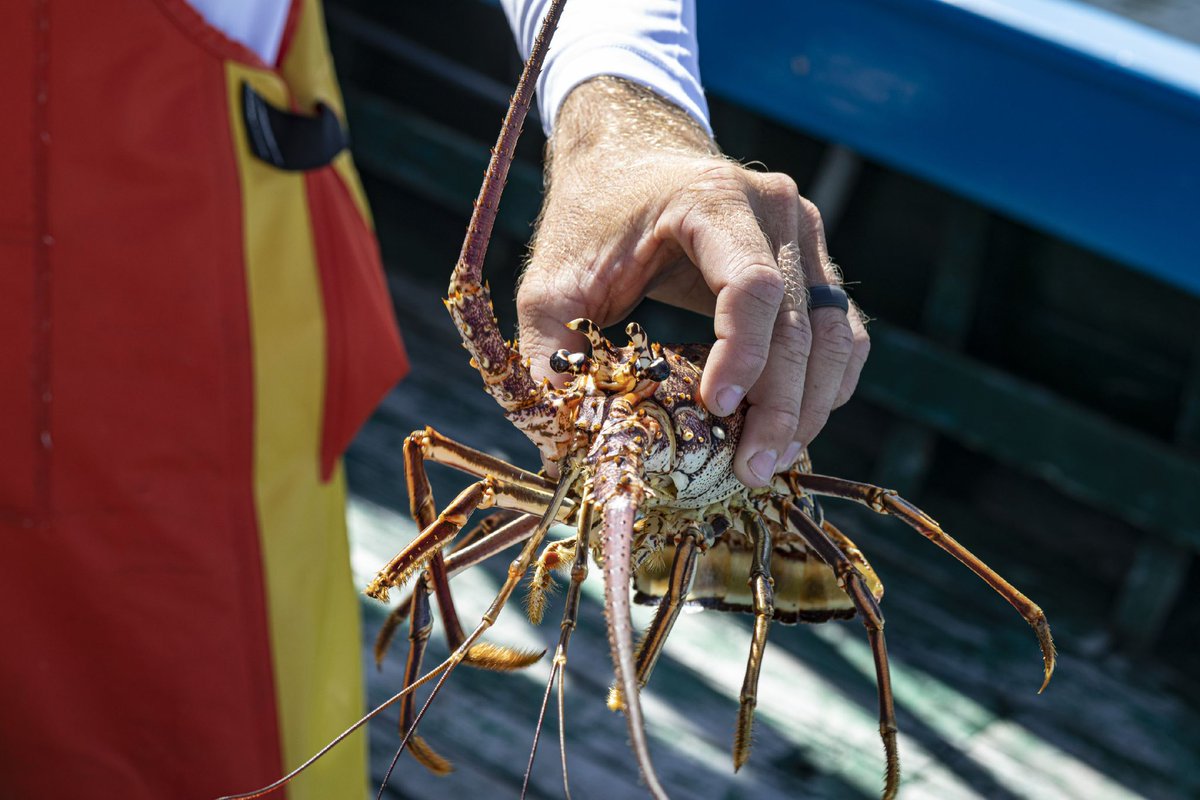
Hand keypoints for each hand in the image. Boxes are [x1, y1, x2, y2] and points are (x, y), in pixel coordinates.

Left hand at [517, 78, 869, 486]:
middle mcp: (777, 210)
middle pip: (800, 323)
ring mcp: (805, 235)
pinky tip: (792, 427)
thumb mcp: (552, 278)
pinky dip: (823, 383)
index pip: (753, 286)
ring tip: (771, 461)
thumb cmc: (591, 217)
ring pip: (832, 335)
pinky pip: (838, 332)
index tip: (715, 410)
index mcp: (713, 201)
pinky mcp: (814, 262)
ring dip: (810, 405)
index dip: (742, 355)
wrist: (629, 158)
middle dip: (781, 407)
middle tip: (752, 470)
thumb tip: (566, 435)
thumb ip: (550, 348)